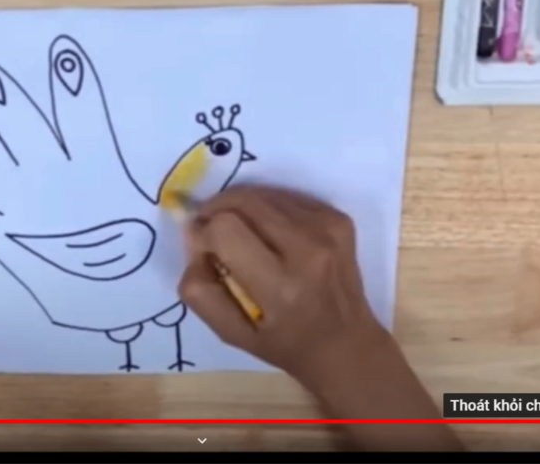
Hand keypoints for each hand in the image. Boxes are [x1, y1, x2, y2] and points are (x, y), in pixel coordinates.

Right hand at [178, 185, 385, 386]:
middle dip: (218, 210)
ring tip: (240, 232)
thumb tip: (192, 239)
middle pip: (244, 201)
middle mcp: (308, 251)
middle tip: (211, 230)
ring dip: (242, 207)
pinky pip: (287, 197)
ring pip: (264, 194)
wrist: (347, 345)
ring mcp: (328, 230)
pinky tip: (268, 232)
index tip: (203, 248)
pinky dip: (268, 208)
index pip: (226, 229)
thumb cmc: (285, 344)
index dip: (204, 232)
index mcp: (280, 286)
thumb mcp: (231, 334)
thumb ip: (201, 290)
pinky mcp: (339, 220)